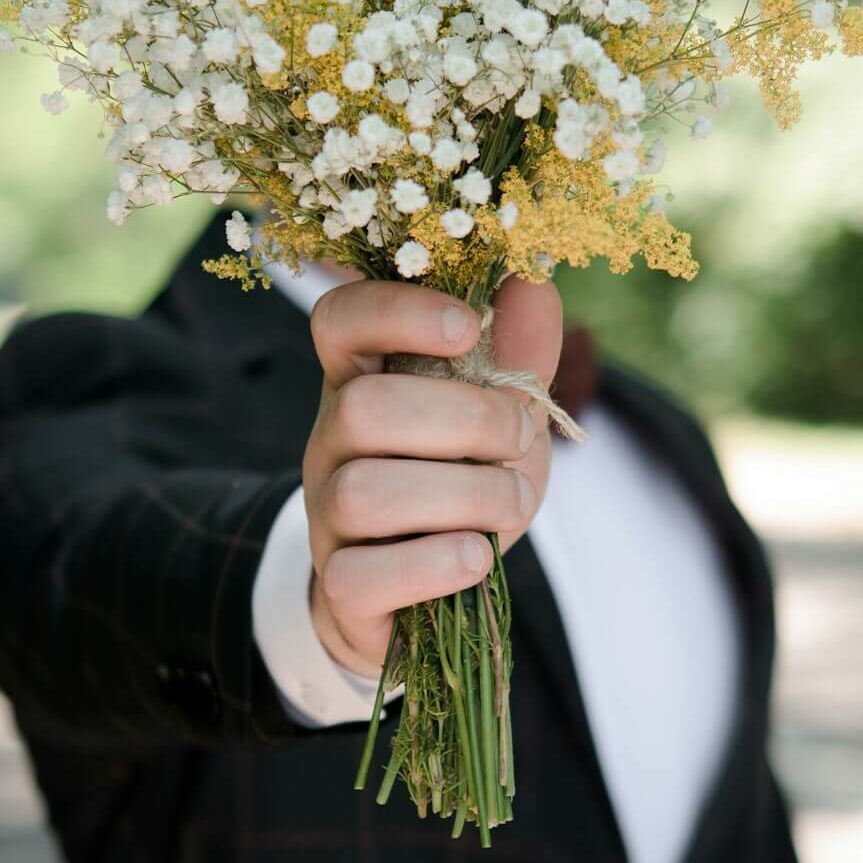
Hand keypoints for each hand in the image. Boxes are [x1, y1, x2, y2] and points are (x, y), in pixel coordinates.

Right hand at [301, 276, 563, 676]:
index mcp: (363, 379)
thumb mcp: (500, 412)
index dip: (398, 310)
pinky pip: (362, 576)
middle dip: (465, 419)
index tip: (467, 325)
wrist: (421, 586)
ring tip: (511, 502)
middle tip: (518, 435)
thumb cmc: (460, 481)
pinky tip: (475, 557)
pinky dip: (437, 566)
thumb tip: (535, 275)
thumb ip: (518, 349)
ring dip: (466, 496)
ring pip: (364, 492)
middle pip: (362, 408)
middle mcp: (331, 440)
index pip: (340, 319)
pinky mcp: (340, 585)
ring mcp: (327, 514)